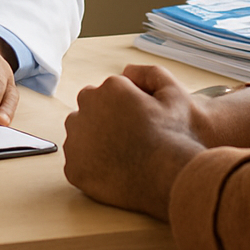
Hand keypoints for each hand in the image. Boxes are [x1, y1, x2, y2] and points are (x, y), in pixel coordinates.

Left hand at [62, 64, 208, 220]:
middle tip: (128, 138)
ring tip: (121, 155)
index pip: (107, 92)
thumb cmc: (175, 137)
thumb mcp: (174, 94)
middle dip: (104, 119)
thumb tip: (127, 71)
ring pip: (79, 134)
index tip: (137, 122)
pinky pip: (77, 162)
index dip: (123, 107)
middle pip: (89, 109)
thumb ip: (150, 74)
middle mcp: (87, 108)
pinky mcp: (74, 168)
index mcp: (110, 88)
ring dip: (93, 140)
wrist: (173, 178)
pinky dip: (90, 166)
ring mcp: (77, 139)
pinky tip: (113, 171)